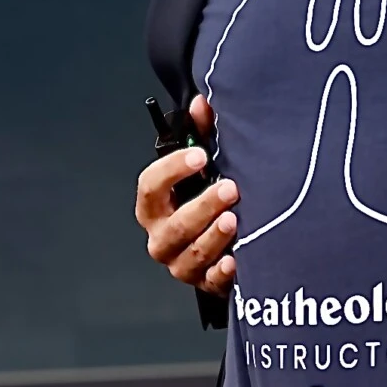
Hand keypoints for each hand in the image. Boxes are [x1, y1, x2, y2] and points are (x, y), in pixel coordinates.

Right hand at [134, 95, 239, 296]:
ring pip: (191, 255)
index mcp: (156, 206)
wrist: (230, 242)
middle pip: (172, 226)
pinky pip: (211, 282)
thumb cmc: (210, 198)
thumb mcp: (205, 167)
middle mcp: (163, 237)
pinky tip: (237, 259)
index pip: (150, 186)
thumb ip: (202, 134)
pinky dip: (222, 272)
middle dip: (200, 206)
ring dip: (213, 237)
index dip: (171, 169)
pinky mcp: (206, 284)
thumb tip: (203, 102)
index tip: (199, 154)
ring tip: (236, 219)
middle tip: (230, 188)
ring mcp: (182, 263)